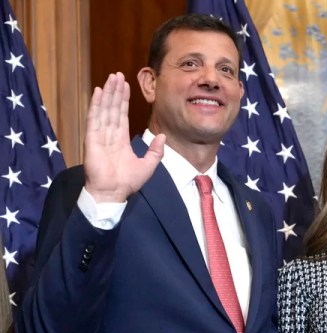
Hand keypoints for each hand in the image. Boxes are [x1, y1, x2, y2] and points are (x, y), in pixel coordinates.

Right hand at [84, 72, 164, 202]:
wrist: (113, 193)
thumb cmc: (128, 182)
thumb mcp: (148, 165)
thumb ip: (156, 151)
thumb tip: (163, 136)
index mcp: (120, 140)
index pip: (121, 114)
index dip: (123, 99)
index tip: (126, 85)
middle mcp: (109, 135)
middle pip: (112, 108)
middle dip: (115, 91)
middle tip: (118, 74)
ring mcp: (100, 135)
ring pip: (105, 109)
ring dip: (108, 93)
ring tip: (111, 78)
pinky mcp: (92, 139)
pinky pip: (95, 118)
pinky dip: (96, 104)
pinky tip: (99, 92)